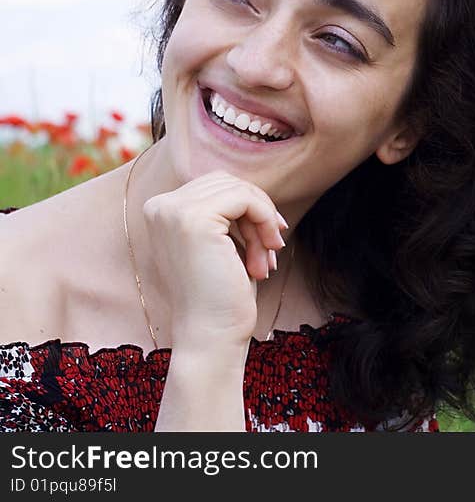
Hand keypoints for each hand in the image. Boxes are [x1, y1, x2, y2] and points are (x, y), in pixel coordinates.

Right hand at [141, 171, 287, 349]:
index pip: (216, 186)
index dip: (250, 208)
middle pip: (227, 182)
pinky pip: (245, 198)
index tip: (269, 240)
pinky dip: (265, 220)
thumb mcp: (224, 244)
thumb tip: (255, 188)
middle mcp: (159, 206)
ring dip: (263, 222)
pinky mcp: (193, 219)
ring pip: (239, 189)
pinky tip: (268, 251)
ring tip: (266, 258)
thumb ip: (228, 213)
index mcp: (161, 211)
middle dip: (257, 213)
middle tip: (272, 248)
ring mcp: (173, 211)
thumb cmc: (222, 294)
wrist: (211, 334)